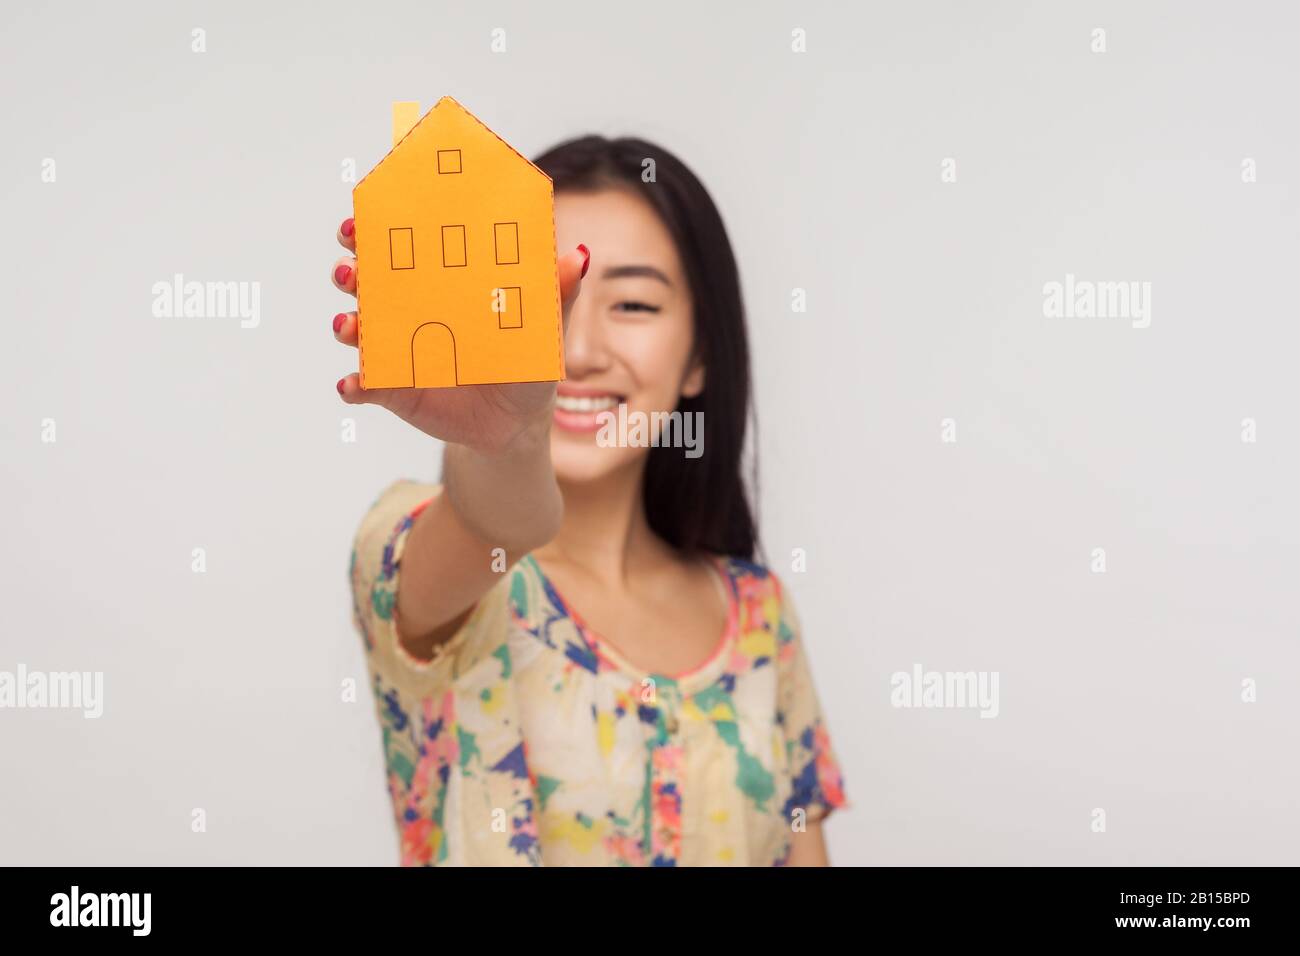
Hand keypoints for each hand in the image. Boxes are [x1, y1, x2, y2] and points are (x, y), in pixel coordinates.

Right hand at [331, 217, 587, 452]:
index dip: (374, 230)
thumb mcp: (543, 329)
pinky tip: (353, 384)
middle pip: (365, 282)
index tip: (361, 218)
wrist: (516, 423)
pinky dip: (354, 384)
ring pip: (356, 330)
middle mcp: (406, 311)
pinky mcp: (390, 391)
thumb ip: (556, 294)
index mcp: (437, 284)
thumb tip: (579, 256)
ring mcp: (394, 351)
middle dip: (350, 269)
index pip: (399, 248)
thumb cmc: (525, 363)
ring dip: (347, 324)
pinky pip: (363, 385)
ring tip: (351, 325)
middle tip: (350, 268)